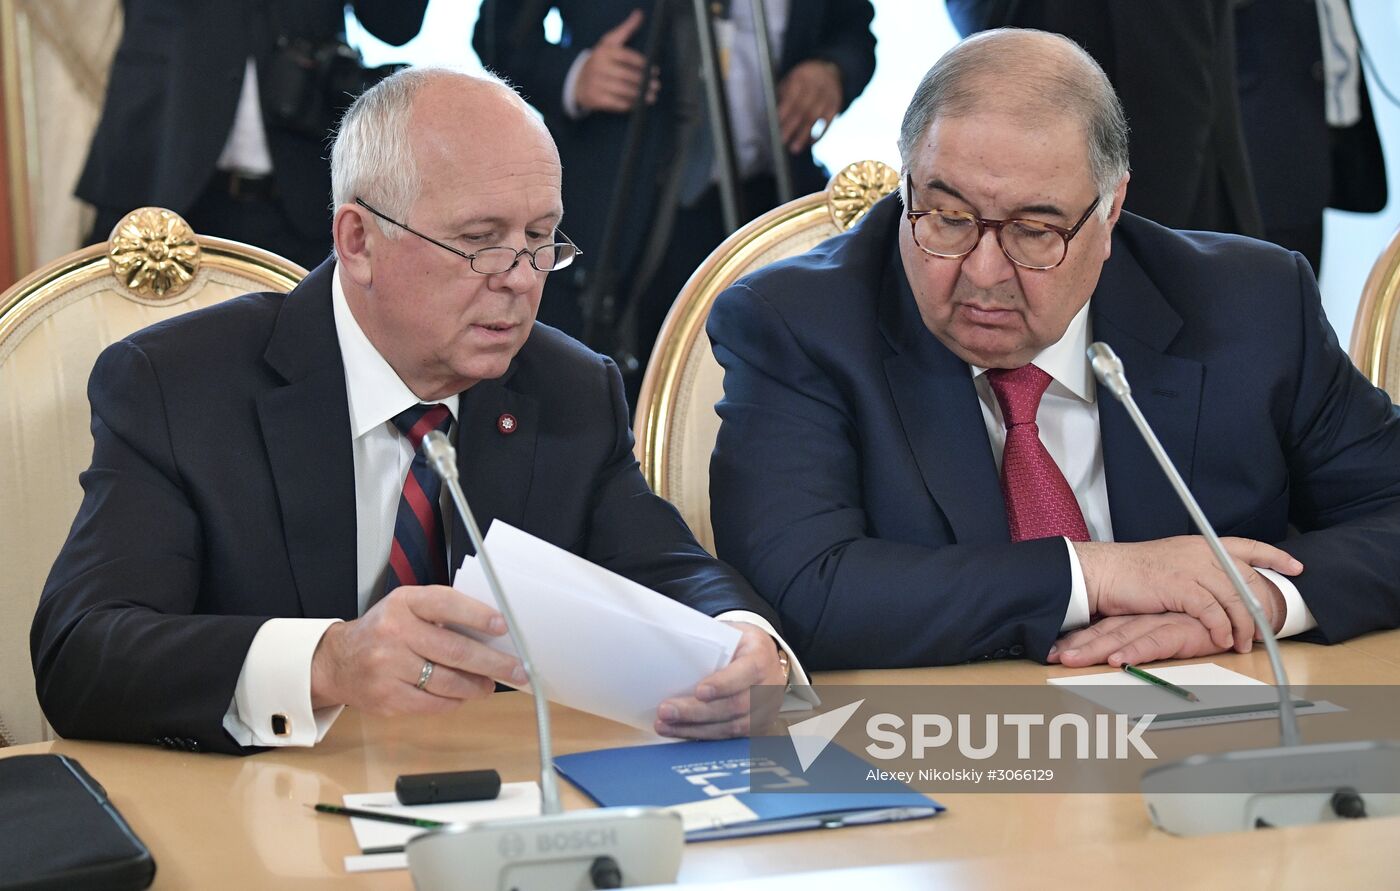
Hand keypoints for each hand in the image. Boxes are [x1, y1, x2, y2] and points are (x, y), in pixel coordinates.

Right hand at [310, 585, 524, 714]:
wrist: (338, 662)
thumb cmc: (383, 631)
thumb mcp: (406, 607)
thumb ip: (442, 613)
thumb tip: (490, 633)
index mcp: (403, 603)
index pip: (446, 605)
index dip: (478, 616)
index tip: (502, 627)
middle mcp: (394, 633)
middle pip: (454, 650)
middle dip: (491, 662)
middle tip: (515, 669)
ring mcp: (388, 667)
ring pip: (446, 681)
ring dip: (476, 686)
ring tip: (489, 685)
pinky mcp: (387, 697)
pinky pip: (432, 703)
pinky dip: (453, 701)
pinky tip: (462, 696)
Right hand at [575, 10, 657, 113]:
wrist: (578, 80)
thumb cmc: (600, 60)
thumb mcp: (610, 42)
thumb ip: (626, 29)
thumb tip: (639, 14)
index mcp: (604, 51)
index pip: (627, 57)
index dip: (642, 64)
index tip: (654, 70)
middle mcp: (599, 67)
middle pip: (626, 75)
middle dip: (643, 81)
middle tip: (655, 85)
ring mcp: (596, 84)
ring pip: (623, 90)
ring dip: (640, 95)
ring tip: (651, 96)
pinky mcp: (596, 99)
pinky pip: (616, 103)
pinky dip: (629, 104)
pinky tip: (638, 103)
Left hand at [654, 623, 785, 738]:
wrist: (765, 658)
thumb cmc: (741, 645)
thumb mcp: (730, 632)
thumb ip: (708, 642)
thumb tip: (670, 649)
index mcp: (761, 656)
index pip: (747, 672)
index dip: (723, 684)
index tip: (699, 691)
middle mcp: (769, 686)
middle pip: (736, 706)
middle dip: (697, 712)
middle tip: (666, 711)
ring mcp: (766, 710)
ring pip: (732, 727)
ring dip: (695, 729)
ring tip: (665, 725)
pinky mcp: (758, 728)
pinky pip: (730, 738)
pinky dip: (703, 737)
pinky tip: (681, 733)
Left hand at [776, 60, 841, 152]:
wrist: (831, 69)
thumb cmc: (803, 79)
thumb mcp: (791, 79)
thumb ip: (783, 95)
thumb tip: (771, 116)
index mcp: (801, 77)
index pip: (791, 97)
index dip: (783, 113)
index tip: (774, 126)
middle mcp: (816, 86)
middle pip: (802, 109)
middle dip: (791, 127)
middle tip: (782, 141)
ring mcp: (828, 96)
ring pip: (815, 117)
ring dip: (804, 135)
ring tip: (795, 148)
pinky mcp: (836, 105)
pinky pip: (828, 122)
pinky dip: (819, 134)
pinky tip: (810, 143)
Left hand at [1049, 613, 1227, 667]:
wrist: (1238, 610)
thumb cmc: (1202, 621)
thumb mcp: (1167, 629)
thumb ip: (1143, 637)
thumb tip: (1113, 652)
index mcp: (1138, 617)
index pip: (1100, 628)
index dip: (1076, 639)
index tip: (1052, 651)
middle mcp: (1145, 618)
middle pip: (1104, 633)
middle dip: (1077, 646)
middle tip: (1052, 657)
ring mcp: (1162, 622)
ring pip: (1122, 637)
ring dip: (1095, 650)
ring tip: (1072, 660)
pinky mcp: (1182, 631)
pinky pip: (1156, 643)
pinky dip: (1137, 653)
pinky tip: (1120, 661)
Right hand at [1074, 536, 1300, 653]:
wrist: (1106, 571)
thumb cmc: (1134, 570)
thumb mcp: (1173, 561)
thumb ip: (1199, 569)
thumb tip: (1217, 587)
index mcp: (1202, 544)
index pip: (1248, 545)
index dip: (1275, 556)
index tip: (1296, 567)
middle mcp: (1202, 552)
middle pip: (1246, 579)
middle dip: (1261, 606)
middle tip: (1266, 629)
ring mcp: (1193, 568)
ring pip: (1234, 598)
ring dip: (1243, 625)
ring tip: (1243, 643)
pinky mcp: (1181, 587)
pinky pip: (1212, 612)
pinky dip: (1221, 628)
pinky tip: (1222, 640)